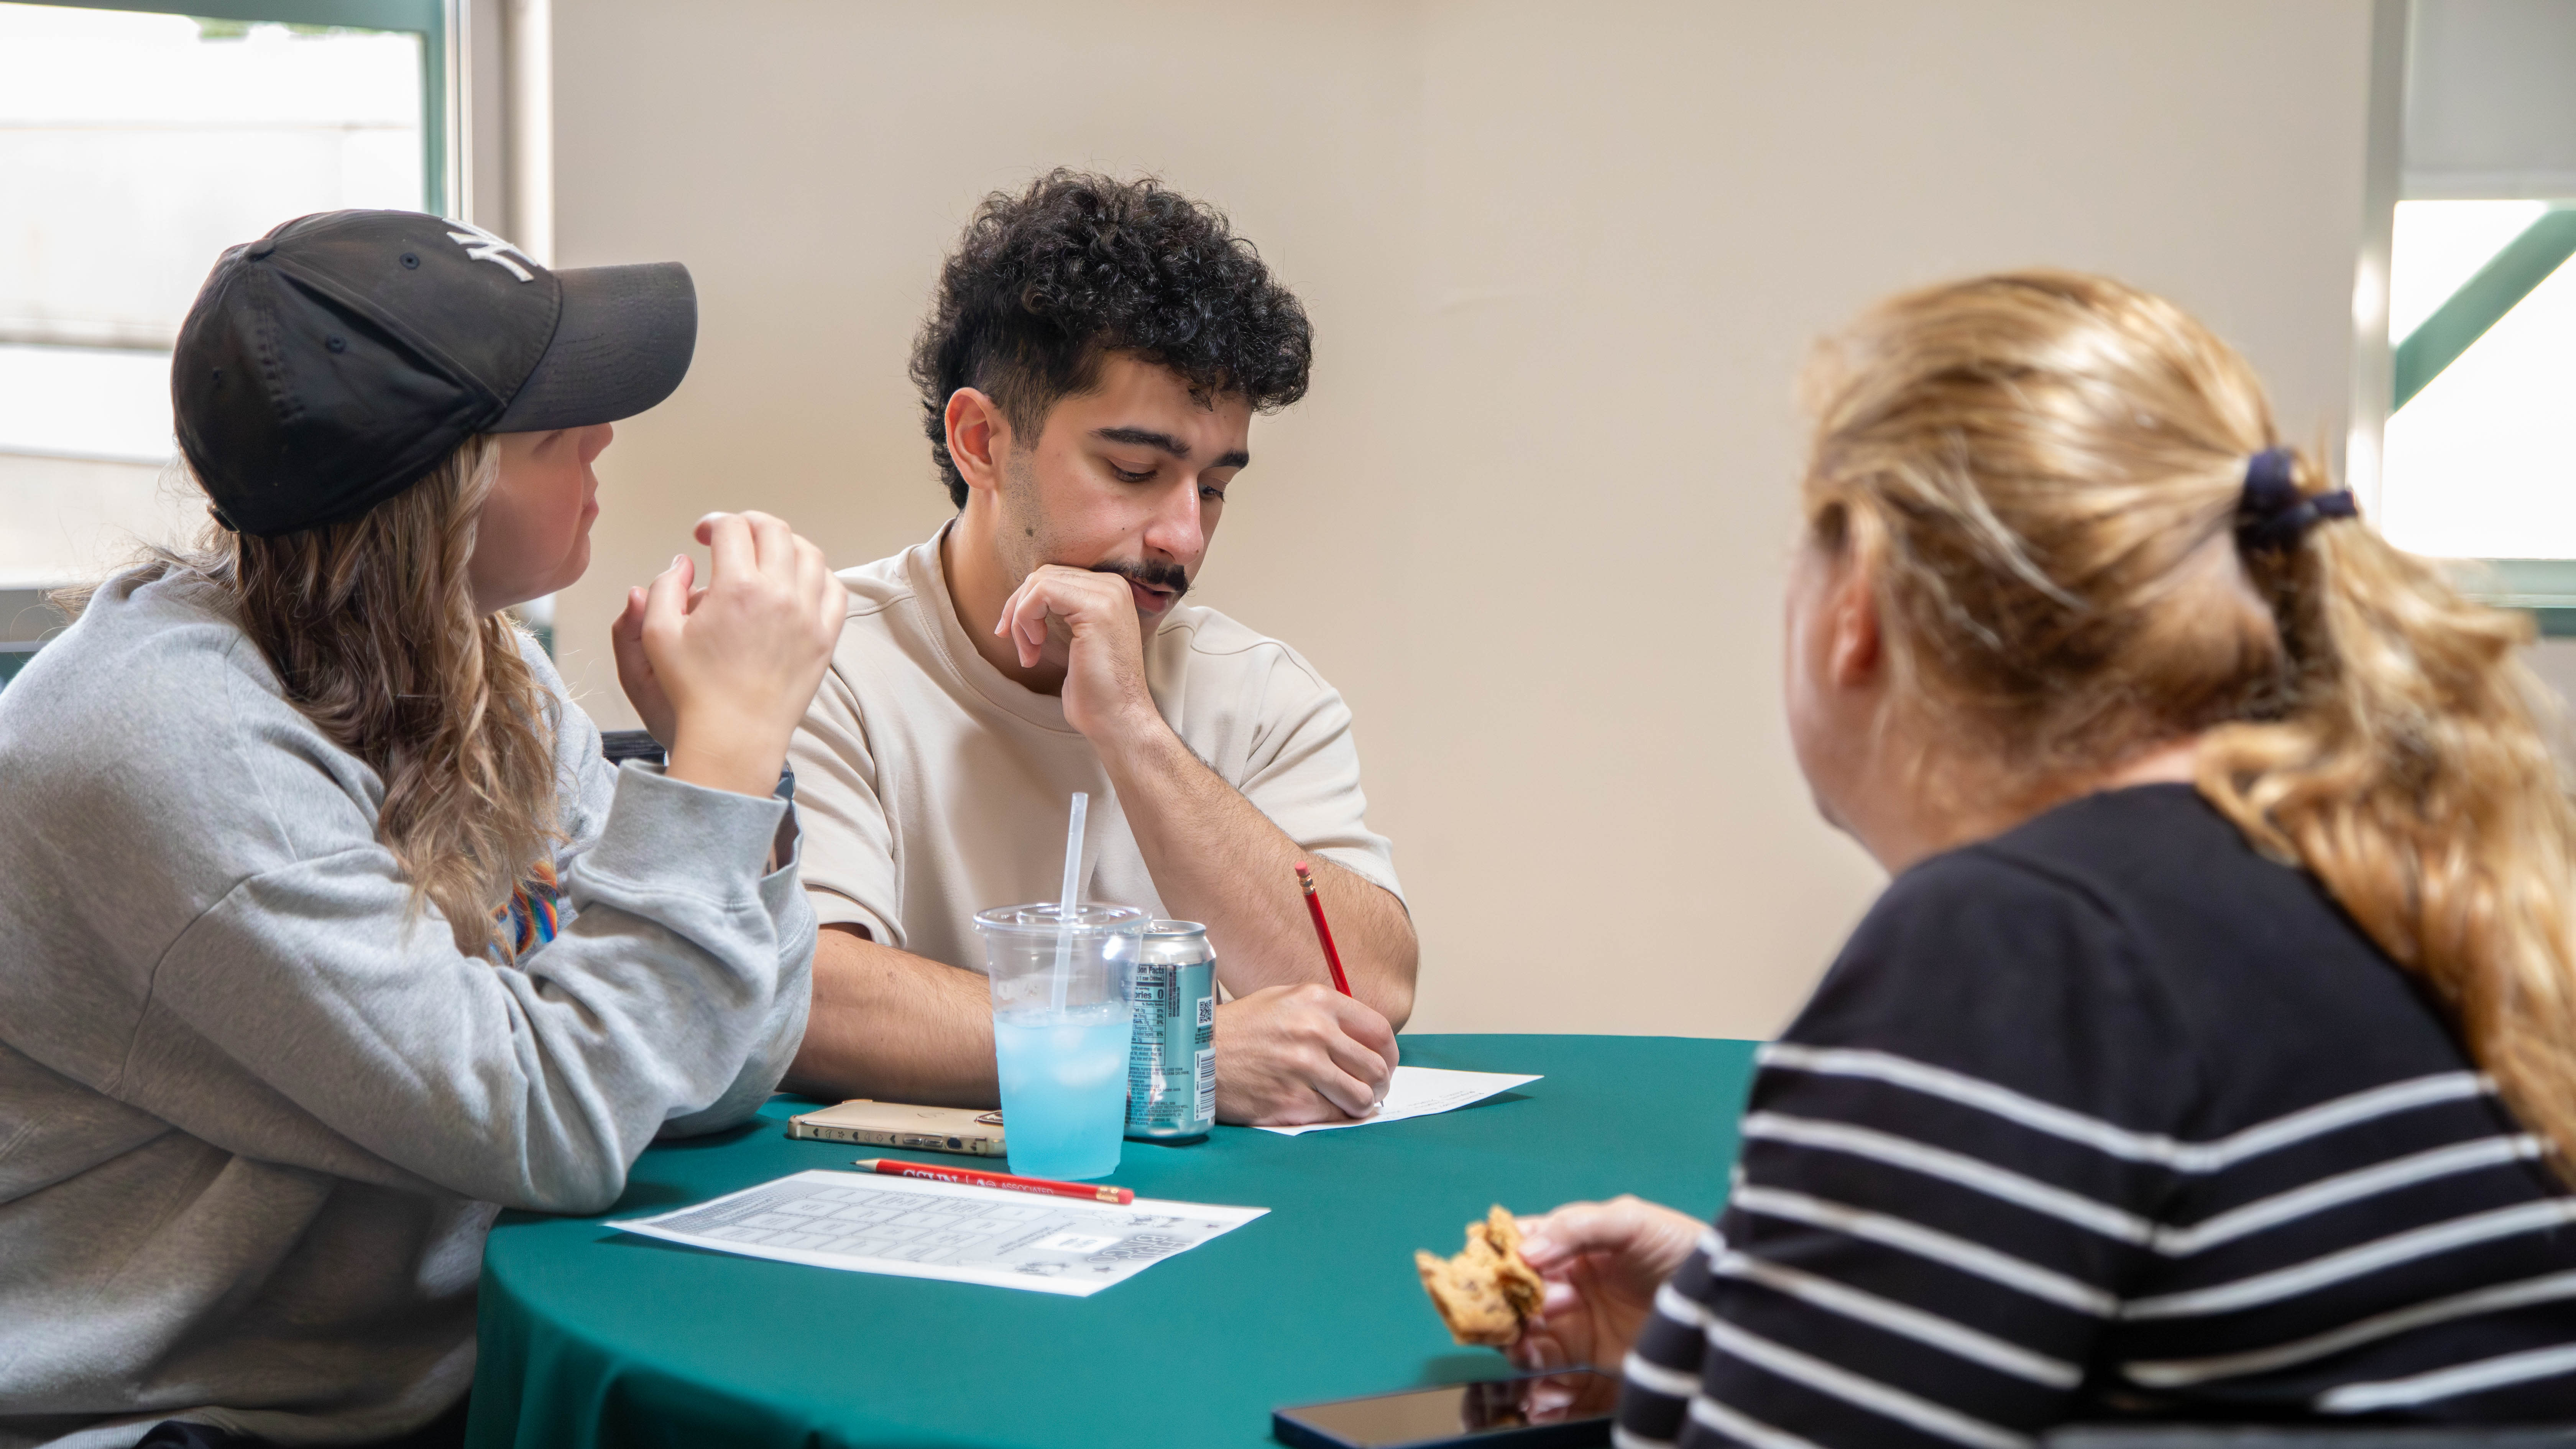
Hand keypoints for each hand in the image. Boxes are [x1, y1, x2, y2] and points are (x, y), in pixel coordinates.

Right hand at [630, 511, 844, 796]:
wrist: (735, 735)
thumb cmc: (694, 690)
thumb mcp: (658, 635)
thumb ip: (664, 588)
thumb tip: (682, 561)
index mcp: (736, 587)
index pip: (732, 528)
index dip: (713, 522)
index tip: (702, 535)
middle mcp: (779, 594)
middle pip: (775, 531)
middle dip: (750, 523)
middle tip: (734, 535)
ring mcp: (809, 615)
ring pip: (810, 554)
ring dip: (786, 544)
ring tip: (767, 554)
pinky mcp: (826, 638)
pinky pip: (835, 590)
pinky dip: (819, 576)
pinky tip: (800, 582)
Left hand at [992, 565, 1155, 741]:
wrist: (1118, 718)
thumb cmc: (1095, 690)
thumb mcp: (1075, 640)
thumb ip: (1061, 613)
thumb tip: (1020, 599)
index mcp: (1110, 591)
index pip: (1054, 576)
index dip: (1026, 604)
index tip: (1018, 637)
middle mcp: (1113, 585)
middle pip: (1043, 575)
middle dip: (1018, 609)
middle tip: (1021, 646)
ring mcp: (1107, 594)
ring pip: (1039, 581)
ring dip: (1021, 618)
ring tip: (1030, 651)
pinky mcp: (1096, 607)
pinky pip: (1041, 593)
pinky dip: (1025, 619)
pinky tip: (1036, 647)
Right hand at [1212, 983, 1398, 1124]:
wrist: (1195, 1055)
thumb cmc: (1240, 1029)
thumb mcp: (1283, 1000)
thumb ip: (1326, 1012)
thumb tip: (1365, 1038)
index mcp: (1317, 1001)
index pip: (1380, 1031)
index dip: (1389, 1054)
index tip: (1385, 1064)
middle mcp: (1314, 1032)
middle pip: (1376, 1067)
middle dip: (1379, 1083)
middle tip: (1370, 1089)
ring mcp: (1303, 1069)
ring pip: (1362, 1096)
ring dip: (1361, 1104)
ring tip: (1349, 1102)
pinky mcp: (1291, 1102)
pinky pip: (1333, 1115)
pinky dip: (1334, 1116)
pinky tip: (1322, 1108)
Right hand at [1506, 1196, 1705, 1375]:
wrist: (1718, 1303)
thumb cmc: (1680, 1249)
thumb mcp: (1632, 1220)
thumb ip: (1577, 1226)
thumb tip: (1525, 1251)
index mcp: (1573, 1238)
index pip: (1523, 1239)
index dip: (1502, 1247)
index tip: (1493, 1258)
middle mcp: (1566, 1275)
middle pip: (1513, 1282)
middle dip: (1503, 1288)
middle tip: (1514, 1295)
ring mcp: (1571, 1314)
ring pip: (1518, 1318)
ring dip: (1509, 1321)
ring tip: (1527, 1320)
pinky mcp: (1581, 1350)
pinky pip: (1538, 1354)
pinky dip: (1522, 1353)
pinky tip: (1525, 1347)